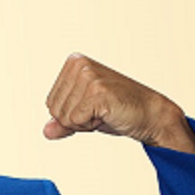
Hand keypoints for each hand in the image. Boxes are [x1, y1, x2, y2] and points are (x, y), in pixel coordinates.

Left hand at [43, 54, 194, 152]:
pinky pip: (75, 121)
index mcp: (74, 63)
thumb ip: (62, 122)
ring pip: (64, 117)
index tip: (91, 107)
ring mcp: (88, 76)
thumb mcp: (83, 115)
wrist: (148, 114)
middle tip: (98, 111)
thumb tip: (46, 131)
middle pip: (55, 110)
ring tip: (103, 112)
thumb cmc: (117, 110)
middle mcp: (79, 65)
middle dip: (75, 119)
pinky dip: (90, 125)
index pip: (50, 103)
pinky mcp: (97, 91)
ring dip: (84, 123)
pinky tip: (107, 115)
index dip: (69, 114)